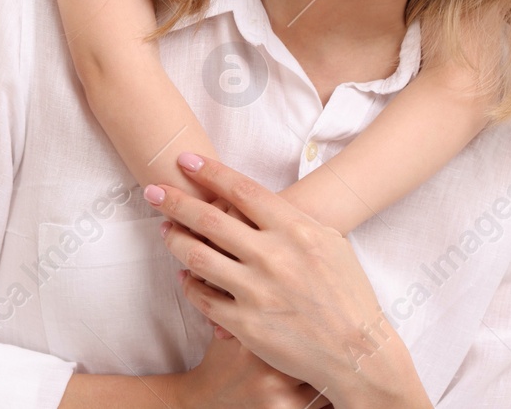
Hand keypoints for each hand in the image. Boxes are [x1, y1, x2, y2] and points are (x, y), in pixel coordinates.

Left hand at [149, 153, 429, 407]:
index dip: (208, 172)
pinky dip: (189, 285)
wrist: (357, 351)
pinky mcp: (245, 324)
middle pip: (209, 218)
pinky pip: (204, 298)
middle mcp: (273, 256)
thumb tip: (258, 199)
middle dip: (175, 201)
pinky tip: (184, 276)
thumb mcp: (330, 243)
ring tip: (165, 231)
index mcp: (296, 230)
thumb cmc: (348, 294)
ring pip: (198, 257)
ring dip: (176, 241)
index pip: (242, 190)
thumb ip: (293, 220)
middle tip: (152, 190)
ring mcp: (257, 291)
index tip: (183, 160)